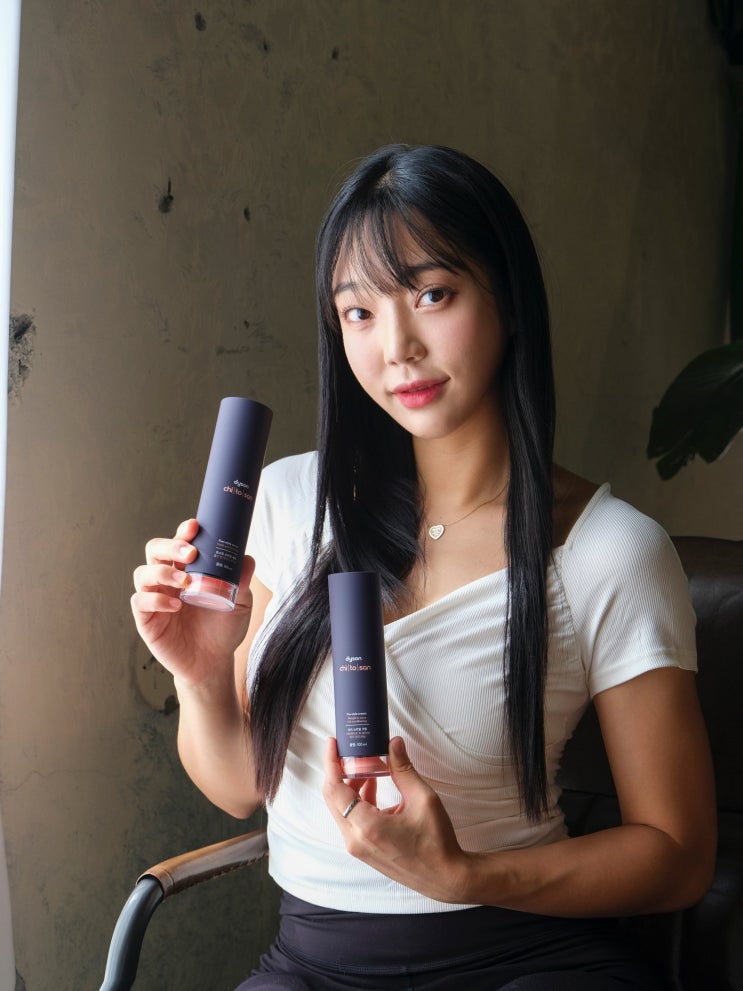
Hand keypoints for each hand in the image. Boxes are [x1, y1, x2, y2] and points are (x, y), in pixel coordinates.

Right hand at [131, 518, 253, 685]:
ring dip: (162, 572)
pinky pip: (140, 601)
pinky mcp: (147, 619)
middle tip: (191, 552)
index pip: (178, 542)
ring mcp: (155, 597)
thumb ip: (242, 580)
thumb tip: (247, 558)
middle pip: (155, 550)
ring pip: (143, 573)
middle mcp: (167, 579)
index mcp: (187, 569)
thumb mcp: (240, 602)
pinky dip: (156, 599)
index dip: (183, 532)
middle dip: (169, 545)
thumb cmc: (223, 628)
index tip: (195, 527)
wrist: (214, 662)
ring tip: (185, 581)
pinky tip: (175, 605)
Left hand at [323, 736, 473, 903]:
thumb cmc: (436, 842)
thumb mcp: (422, 799)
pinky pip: (350, 820)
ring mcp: (357, 848)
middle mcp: (355, 839)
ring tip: (368, 767)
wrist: (444, 877)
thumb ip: (403, 769)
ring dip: (349, 786)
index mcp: (367, 826)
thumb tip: (393, 743)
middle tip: (351, 752)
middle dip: (339, 771)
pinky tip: (372, 787)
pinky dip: (356, 801)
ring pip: (340, 809)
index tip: (333, 743)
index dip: (331, 762)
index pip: (335, 788)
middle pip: (332, 798)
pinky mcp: (363, 850)